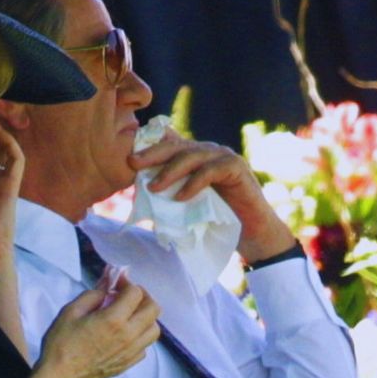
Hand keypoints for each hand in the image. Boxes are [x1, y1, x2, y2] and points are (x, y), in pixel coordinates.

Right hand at [36, 279, 158, 377]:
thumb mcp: (71, 311)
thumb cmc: (61, 343)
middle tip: (127, 295)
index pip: (136, 293)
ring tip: (129, 315)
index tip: (116, 283)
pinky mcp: (129, 363)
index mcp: (114, 319)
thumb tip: (108, 284)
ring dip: (145, 317)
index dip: (127, 283)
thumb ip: (93, 294)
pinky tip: (125, 334)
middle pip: (153, 309)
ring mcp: (131, 352)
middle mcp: (129, 335)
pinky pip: (145, 345)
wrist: (60, 376)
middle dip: (142, 296)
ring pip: (154, 329)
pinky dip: (140, 335)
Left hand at [128, 132, 295, 262]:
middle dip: (152, 154)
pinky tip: (181, 197)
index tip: (127, 157)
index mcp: (192, 156)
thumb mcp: (184, 203)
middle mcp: (206, 151)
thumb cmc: (214, 218)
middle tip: (133, 164)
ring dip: (170, 171)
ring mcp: (222, 156)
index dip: (147, 146)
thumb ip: (167, 192)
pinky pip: (211, 170)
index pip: (167, 144)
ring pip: (191, 155)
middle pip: (175, 146)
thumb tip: (138, 192)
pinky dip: (194, 183)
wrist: (249, 233)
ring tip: (153, 188)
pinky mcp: (236, 168)